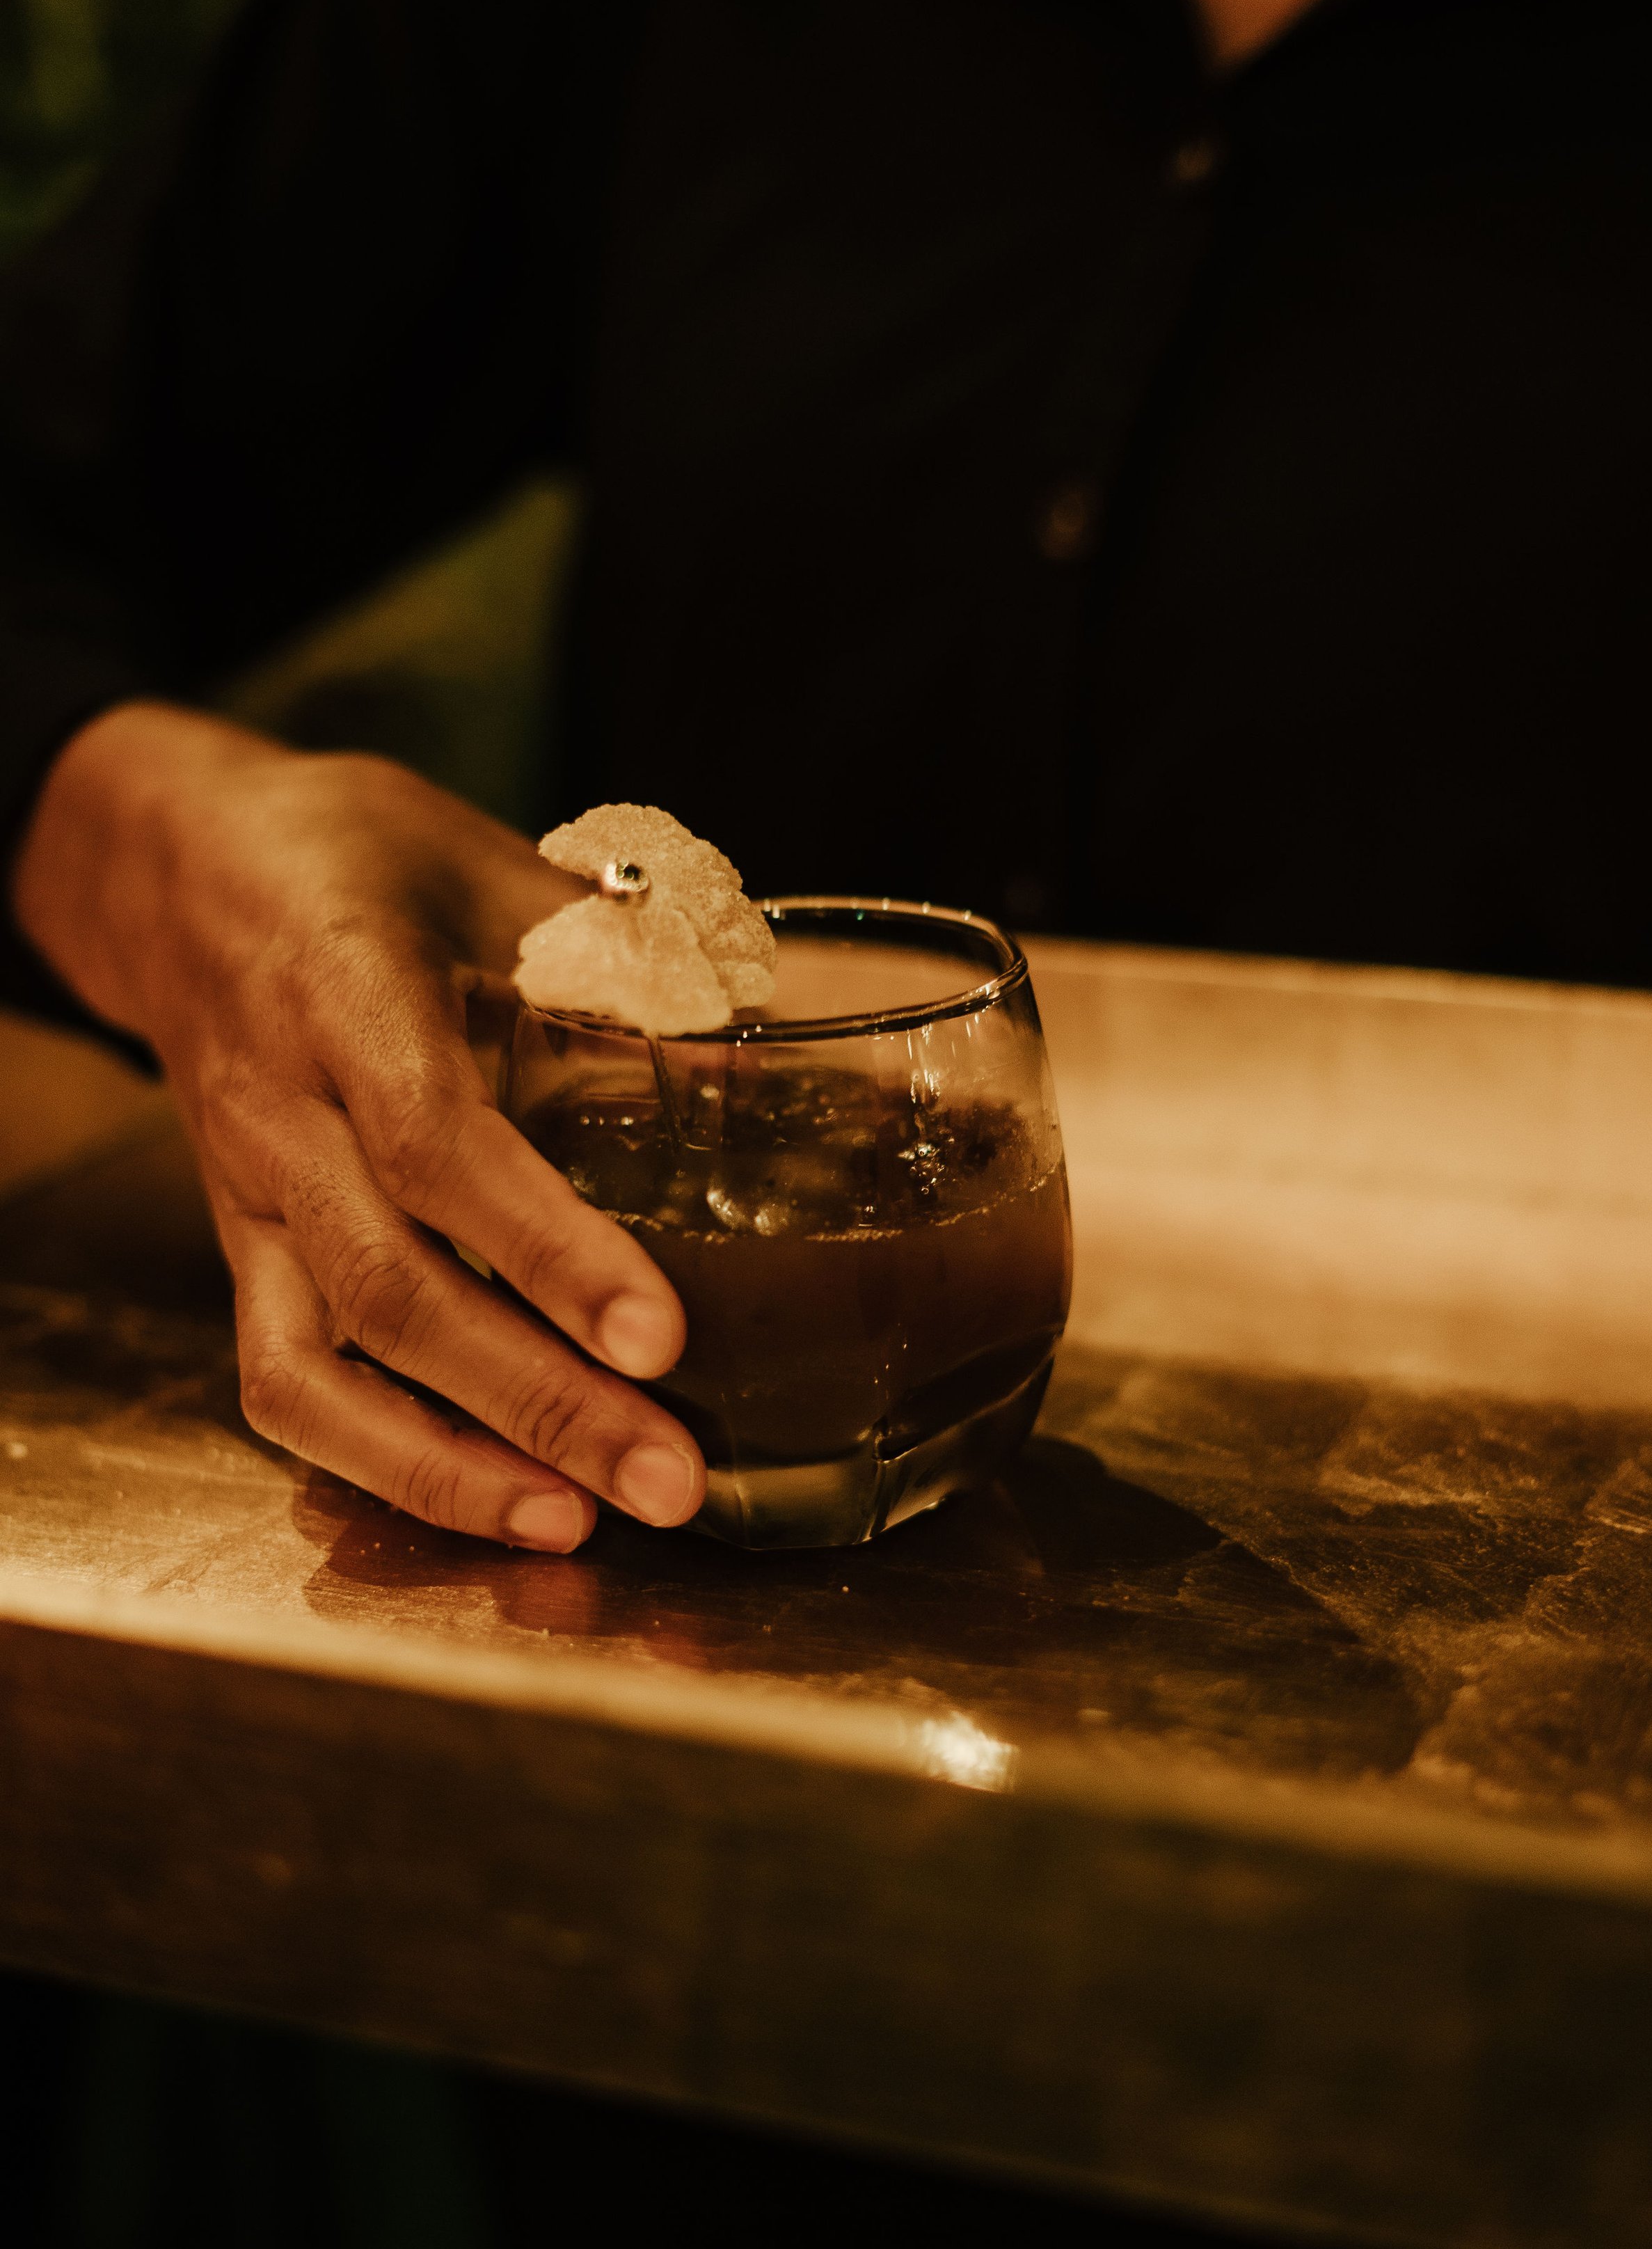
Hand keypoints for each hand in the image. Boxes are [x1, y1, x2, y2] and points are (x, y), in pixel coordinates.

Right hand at [13, 702, 704, 1551]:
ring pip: (319, 1365)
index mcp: (343, 995)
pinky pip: (283, 1379)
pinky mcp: (239, 1249)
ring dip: (452, 1466)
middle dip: (538, 1401)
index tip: (659, 1337)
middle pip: (394, 1289)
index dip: (550, 1251)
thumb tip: (755, 1013)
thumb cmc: (340, 854)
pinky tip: (489, 1502)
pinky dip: (378, 1458)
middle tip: (667, 1480)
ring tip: (580, 1526)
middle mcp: (281, 1114)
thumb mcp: (472, 853)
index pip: (438, 1146)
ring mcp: (248, 1197)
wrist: (168, 868)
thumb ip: (608, 938)